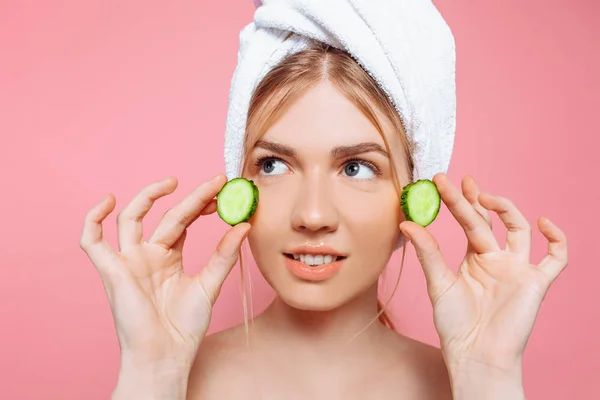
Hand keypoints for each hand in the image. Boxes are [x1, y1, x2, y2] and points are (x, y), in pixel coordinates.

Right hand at [79, 174, 249, 370]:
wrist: (166, 355)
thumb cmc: (184, 326)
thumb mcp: (209, 284)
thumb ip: (224, 255)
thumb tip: (244, 225)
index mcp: (168, 257)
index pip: (183, 220)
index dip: (200, 203)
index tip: (222, 190)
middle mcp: (147, 254)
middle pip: (166, 216)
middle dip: (190, 198)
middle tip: (215, 184)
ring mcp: (128, 261)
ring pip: (130, 219)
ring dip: (147, 197)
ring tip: (173, 182)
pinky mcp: (112, 271)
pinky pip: (92, 242)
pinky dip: (92, 220)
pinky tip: (108, 201)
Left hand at [399, 173, 568, 372]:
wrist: (475, 355)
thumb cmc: (455, 325)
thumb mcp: (438, 283)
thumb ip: (428, 252)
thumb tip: (407, 222)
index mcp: (474, 258)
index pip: (469, 221)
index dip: (458, 201)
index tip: (442, 181)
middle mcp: (497, 259)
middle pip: (488, 221)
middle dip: (475, 199)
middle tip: (460, 180)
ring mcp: (517, 269)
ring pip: (519, 230)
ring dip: (507, 210)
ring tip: (485, 197)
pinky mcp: (536, 283)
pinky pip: (555, 258)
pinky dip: (557, 240)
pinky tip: (543, 223)